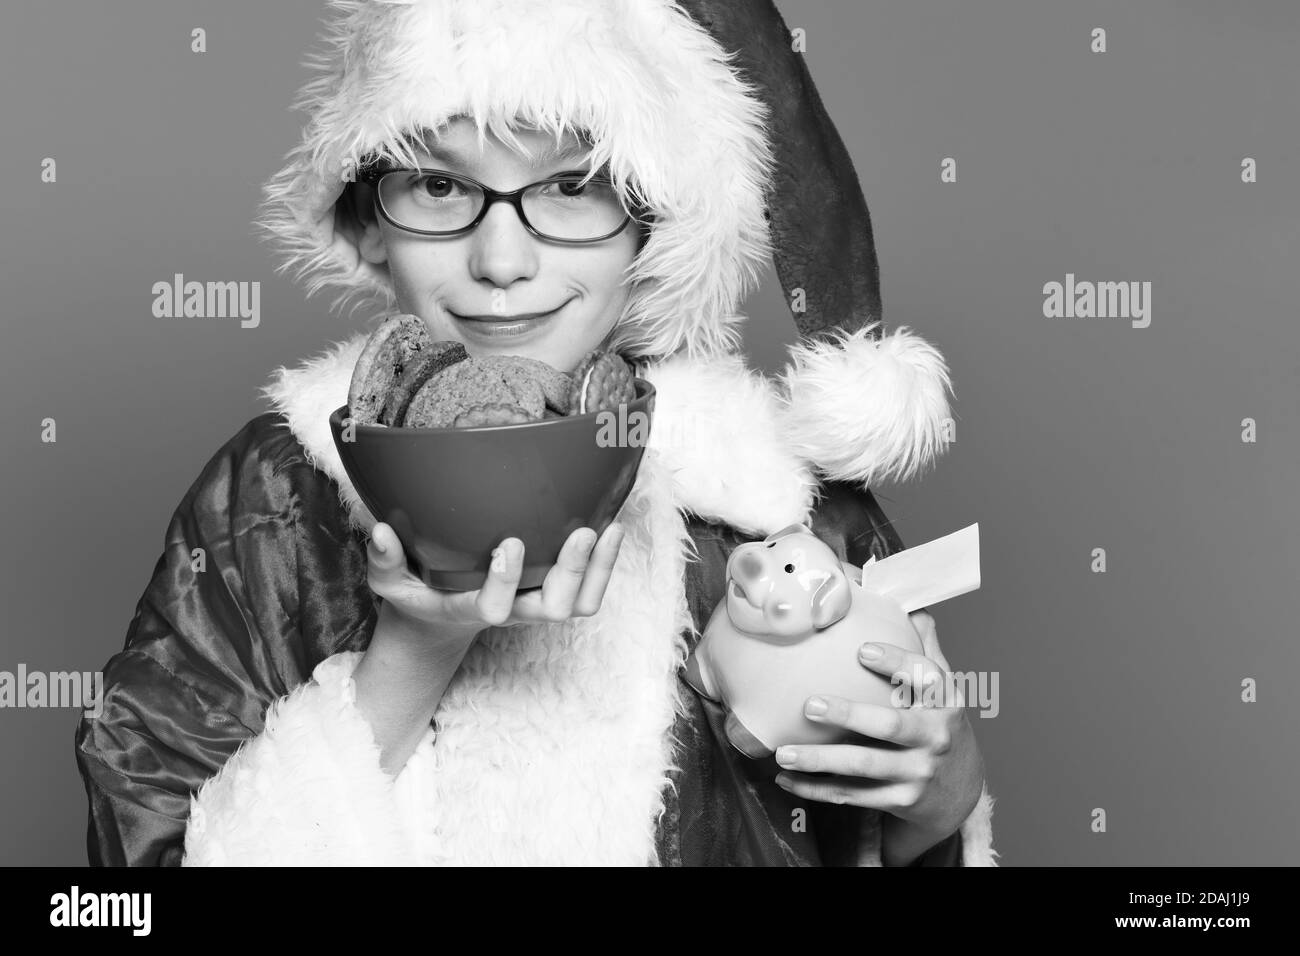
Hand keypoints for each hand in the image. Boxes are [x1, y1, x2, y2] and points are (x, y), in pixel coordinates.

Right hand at [366, 521, 626, 638]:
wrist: (441, 618)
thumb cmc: (417, 593)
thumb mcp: (389, 582)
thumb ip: (384, 560)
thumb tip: (380, 531)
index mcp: (469, 609)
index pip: (491, 609)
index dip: (505, 582)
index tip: (509, 542)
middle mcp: (510, 612)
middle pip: (551, 610)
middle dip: (571, 573)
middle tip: (581, 533)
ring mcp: (534, 604)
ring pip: (578, 604)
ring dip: (598, 570)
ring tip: (609, 528)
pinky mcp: (551, 593)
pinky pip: (588, 592)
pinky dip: (606, 565)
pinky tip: (614, 527)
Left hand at [773, 610, 984, 842]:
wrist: (961, 794)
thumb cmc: (940, 728)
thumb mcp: (945, 691)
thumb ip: (926, 651)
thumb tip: (914, 605)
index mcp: (945, 702)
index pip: (927, 677)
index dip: (897, 662)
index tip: (863, 650)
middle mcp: (935, 737)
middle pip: (890, 725)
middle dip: (850, 715)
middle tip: (811, 704)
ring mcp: (918, 772)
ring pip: (864, 766)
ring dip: (820, 760)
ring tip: (783, 752)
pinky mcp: (901, 800)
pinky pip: (853, 795)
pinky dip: (818, 789)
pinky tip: (787, 779)